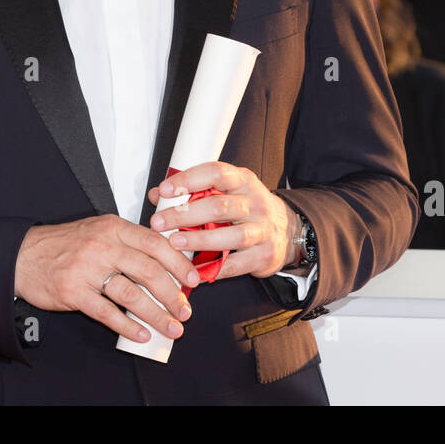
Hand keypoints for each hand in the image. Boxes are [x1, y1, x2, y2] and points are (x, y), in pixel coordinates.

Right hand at [14, 216, 202, 343]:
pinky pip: (107, 312)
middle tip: (185, 311)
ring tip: (171, 327)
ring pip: (132, 294)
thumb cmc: (65, 244)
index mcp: (113, 227)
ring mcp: (87, 269)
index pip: (155, 244)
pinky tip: (141, 333)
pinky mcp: (74, 292)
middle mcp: (103, 246)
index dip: (178, 264)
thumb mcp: (99, 230)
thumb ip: (129, 242)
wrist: (24, 255)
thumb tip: (165, 264)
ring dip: (156, 314)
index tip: (193, 280)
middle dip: (173, 295)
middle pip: (149, 271)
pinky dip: (127, 326)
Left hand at [147, 161, 296, 281]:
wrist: (287, 230)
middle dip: (185, 215)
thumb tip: (157, 195)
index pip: (216, 172)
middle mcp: (255, 202)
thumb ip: (192, 191)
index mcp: (243, 180)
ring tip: (174, 243)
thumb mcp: (225, 191)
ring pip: (231, 236)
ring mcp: (262, 230)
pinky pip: (236, 265)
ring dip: (199, 240)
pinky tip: (194, 270)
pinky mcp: (264, 255)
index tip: (165, 190)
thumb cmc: (246, 208)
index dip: (189, 180)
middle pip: (220, 206)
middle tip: (159, 222)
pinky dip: (214, 269)